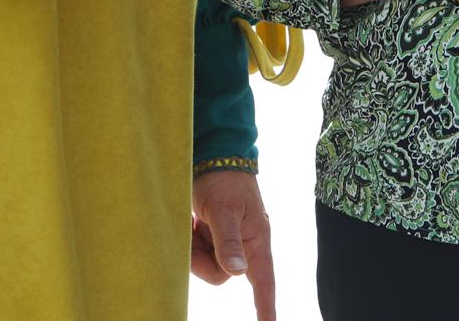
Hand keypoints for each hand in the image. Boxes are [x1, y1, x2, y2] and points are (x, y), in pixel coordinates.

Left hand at [191, 168, 275, 317]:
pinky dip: (193, 241)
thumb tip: (239, 272)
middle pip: (223, 274)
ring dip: (195, 247)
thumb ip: (229, 241)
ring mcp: (230, 239)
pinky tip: (193, 221)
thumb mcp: (223, 209)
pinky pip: (202, 252)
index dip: (265, 306)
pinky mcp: (217, 235)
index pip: (263, 279)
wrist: (214, 154)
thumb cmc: (222, 180)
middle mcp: (246, 242)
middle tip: (194, 231)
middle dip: (203, 259)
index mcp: (256, 237)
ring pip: (209, 264)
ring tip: (194, 221)